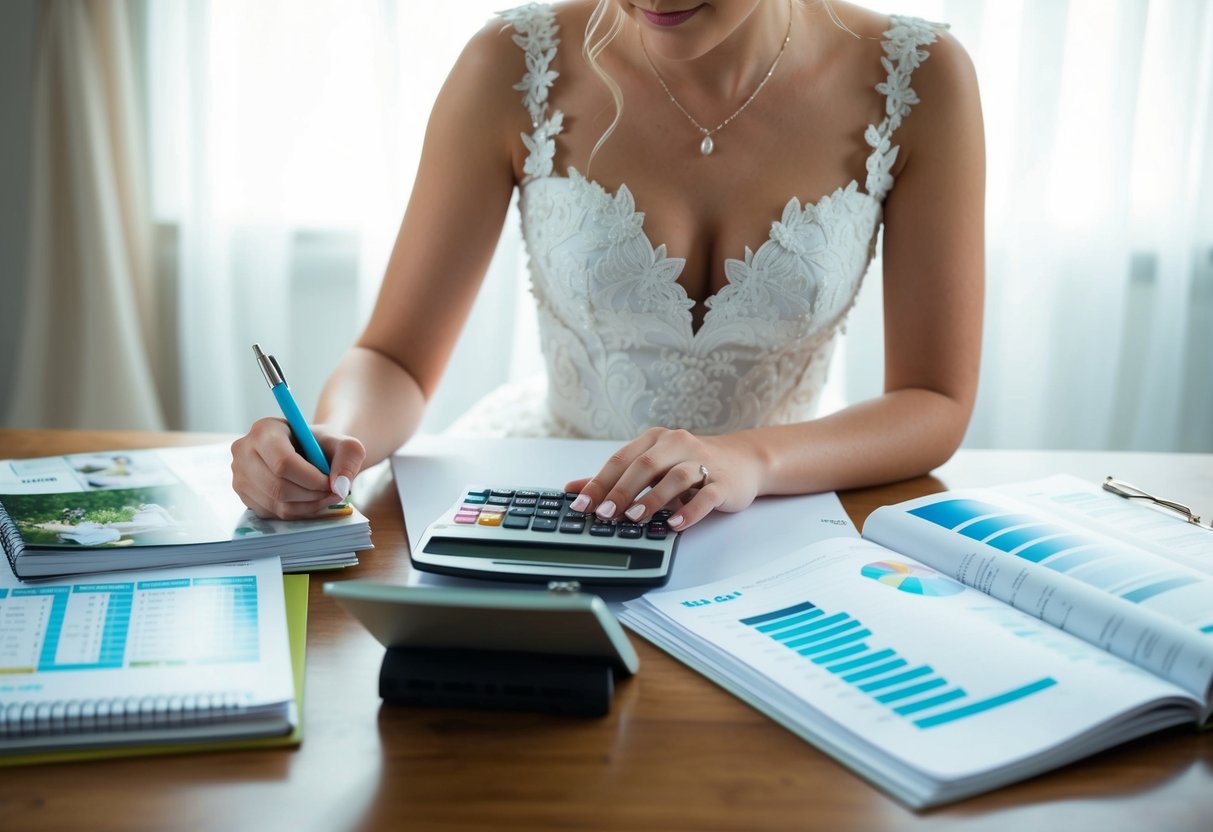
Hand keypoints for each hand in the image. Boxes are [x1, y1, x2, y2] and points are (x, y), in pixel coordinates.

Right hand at [231, 417, 365, 518]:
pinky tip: (309, 501)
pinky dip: (296, 512)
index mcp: (264, 429)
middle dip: (311, 495)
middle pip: (278, 487)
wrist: (308, 453)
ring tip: (325, 496)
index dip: (311, 479)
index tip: (331, 483)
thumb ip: (349, 459)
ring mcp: (240, 475)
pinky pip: (271, 513)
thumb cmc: (323, 445)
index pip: (283, 463)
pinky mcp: (244, 495)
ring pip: (276, 504)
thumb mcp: (344, 444)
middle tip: (333, 493)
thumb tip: (339, 486)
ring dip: (307, 506)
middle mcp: (244, 450)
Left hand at [564, 428, 763, 530]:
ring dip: (652, 499)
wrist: (743, 461)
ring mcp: (703, 462)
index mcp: (656, 440)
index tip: (582, 504)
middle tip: (605, 514)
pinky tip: (675, 524)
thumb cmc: (691, 465)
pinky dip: (689, 510)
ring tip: (634, 518)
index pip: (622, 459)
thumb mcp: (653, 468)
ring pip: (675, 477)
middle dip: (621, 491)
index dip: (600, 481)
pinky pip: (706, 495)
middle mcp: (678, 445)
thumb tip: (572, 489)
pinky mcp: (723, 482)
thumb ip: (614, 479)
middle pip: (646, 465)